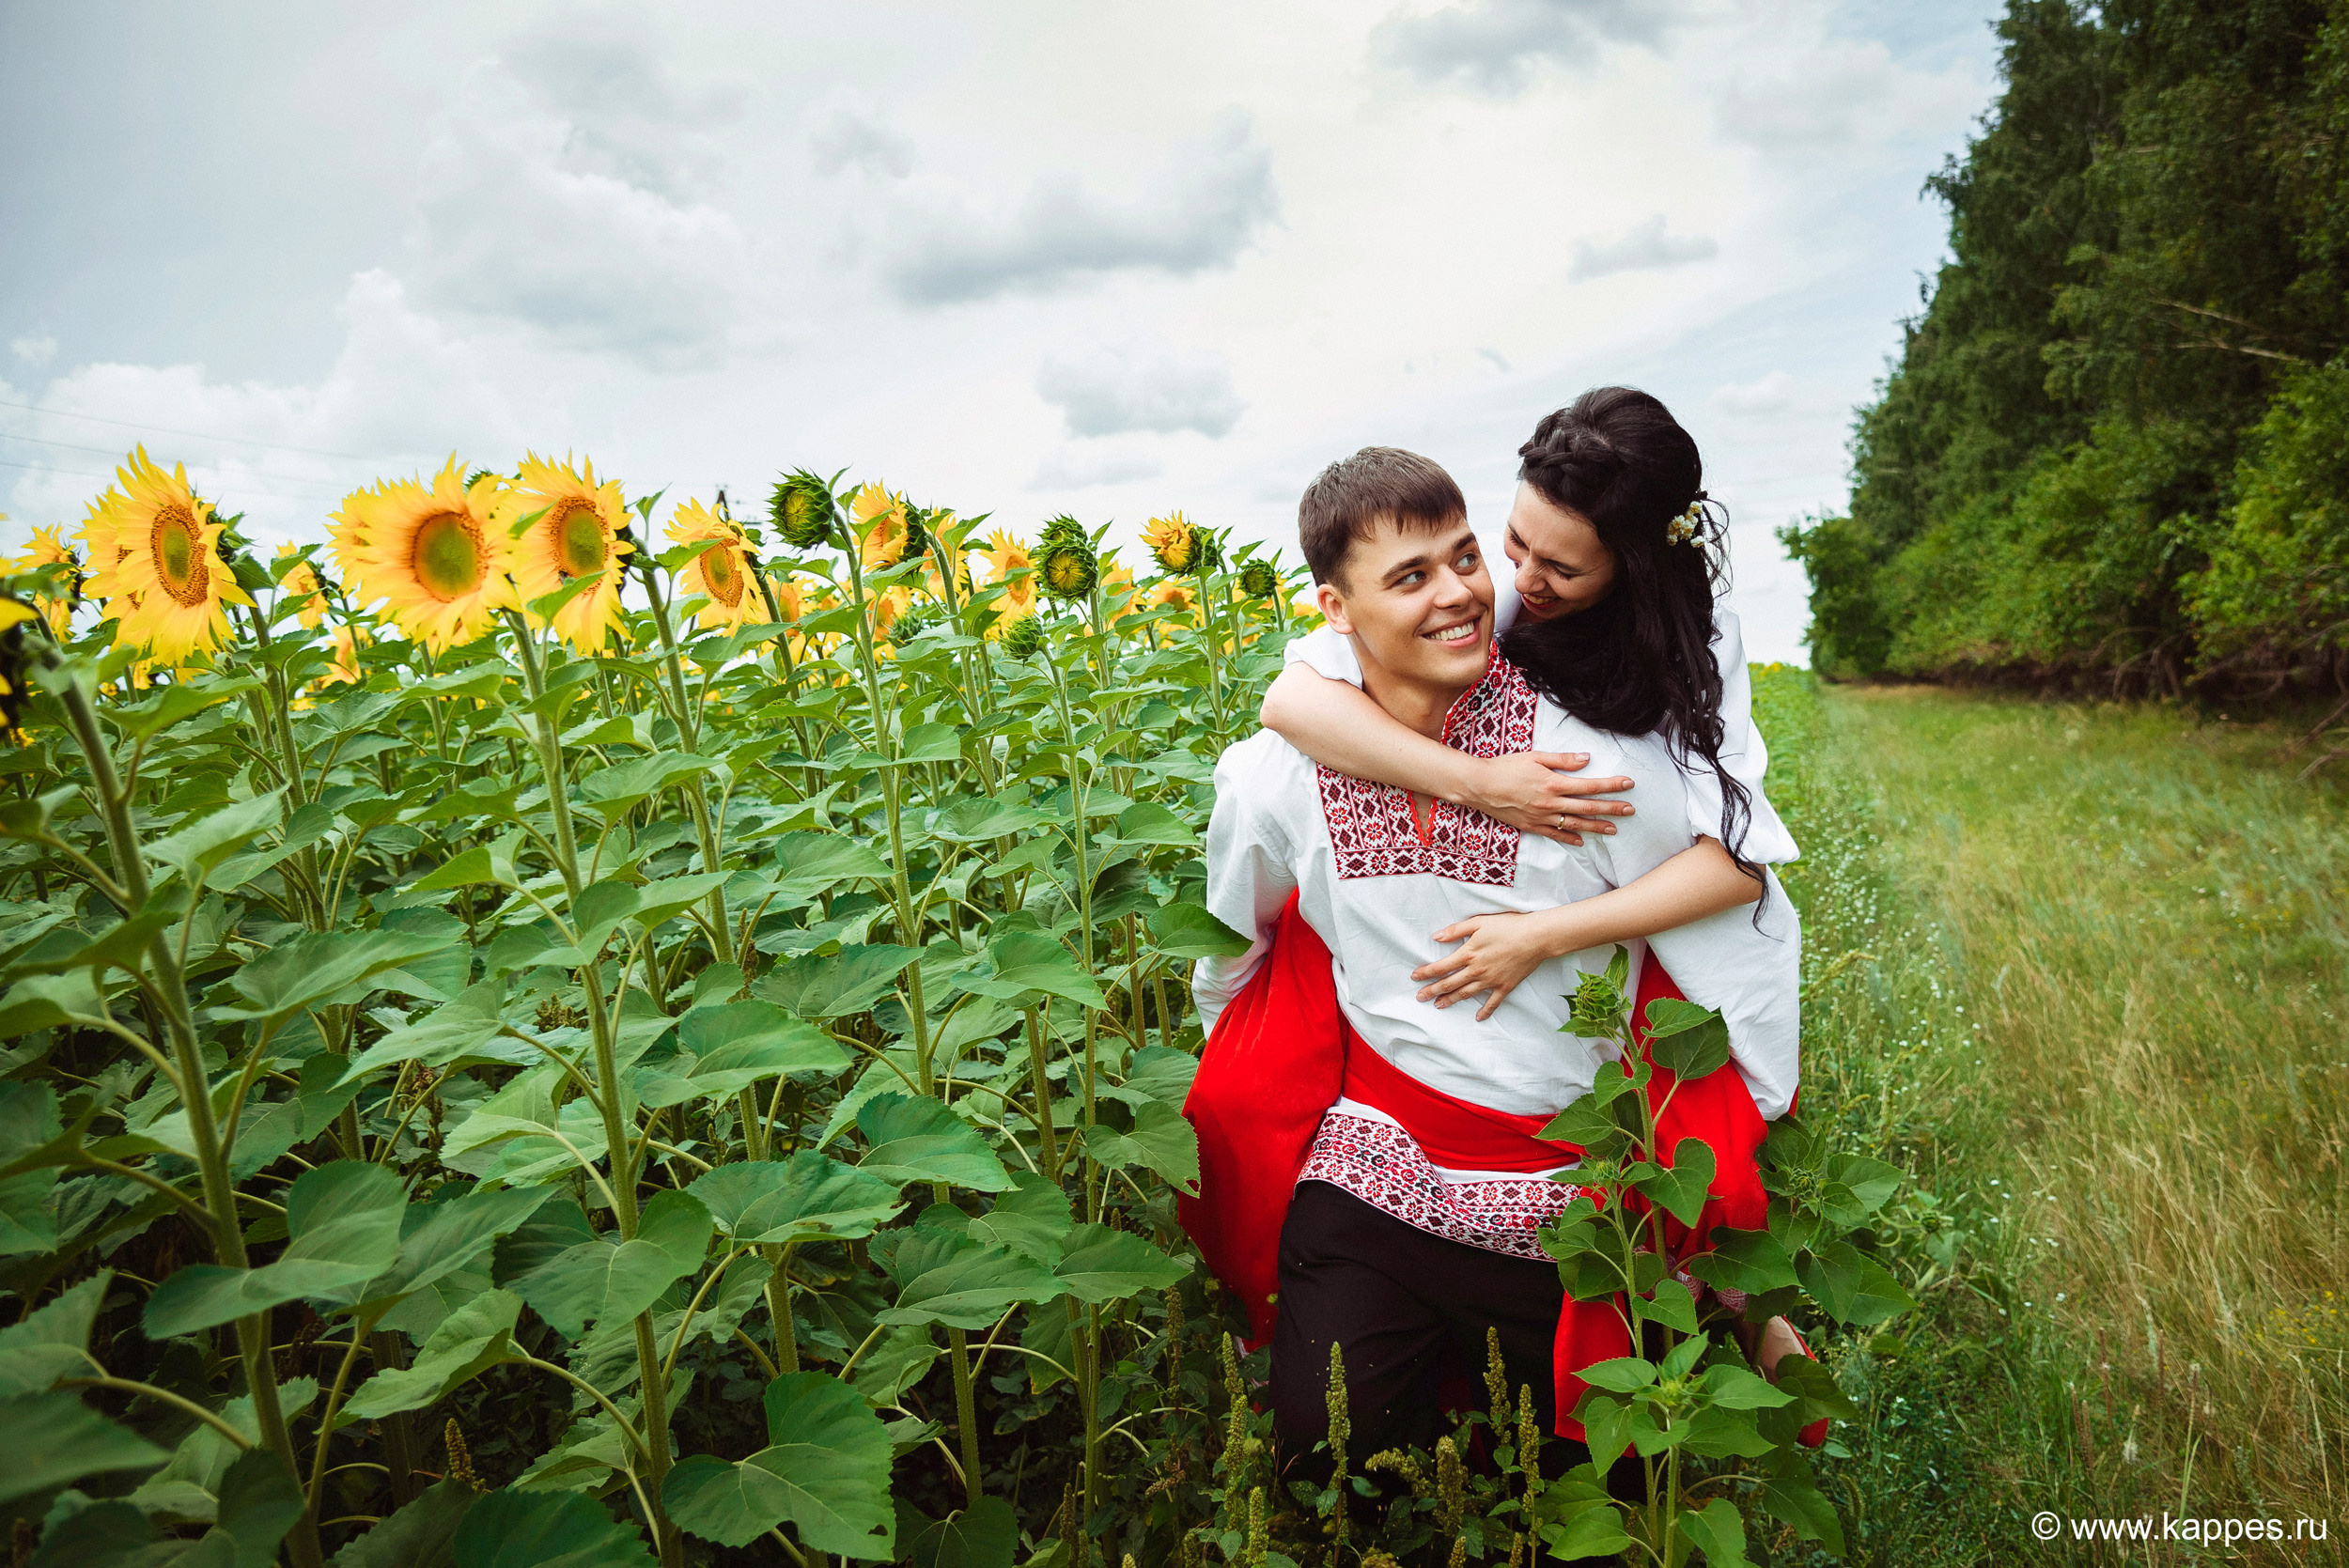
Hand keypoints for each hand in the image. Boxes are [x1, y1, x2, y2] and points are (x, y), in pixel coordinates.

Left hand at [1411, 911, 1567, 1020]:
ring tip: (1438, 1006)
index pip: (1440, 966)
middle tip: (1419, 997)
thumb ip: (1455, 930)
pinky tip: (1478, 1018)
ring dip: (1450, 1001)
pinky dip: (1485, 1011)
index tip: (1415, 977)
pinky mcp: (1505, 986)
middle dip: (1432, 991)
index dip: (1426, 973)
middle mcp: (1476, 970)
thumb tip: (1436, 937)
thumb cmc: (1508, 926)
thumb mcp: (1479, 922)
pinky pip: (1493, 1002)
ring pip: (1465, 994)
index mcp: (1468, 953)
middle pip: (1449, 984)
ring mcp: (1491, 980)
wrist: (1536, 937)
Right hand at [1464, 752, 1634, 844]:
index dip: (1611, 785)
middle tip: (1630, 810)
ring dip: (1596, 827)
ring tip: (1614, 829)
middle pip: (1588, 807)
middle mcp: (1551, 803)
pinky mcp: (1532, 826)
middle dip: (1611, 809)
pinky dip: (1570, 838)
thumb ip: (1562, 759)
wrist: (1480, 786)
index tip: (1628, 784)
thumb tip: (1586, 758)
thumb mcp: (1534, 757)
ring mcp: (1542, 817)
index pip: (1589, 785)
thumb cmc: (1506, 767)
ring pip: (1575, 824)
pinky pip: (1555, 834)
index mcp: (1553, 783)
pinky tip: (1582, 840)